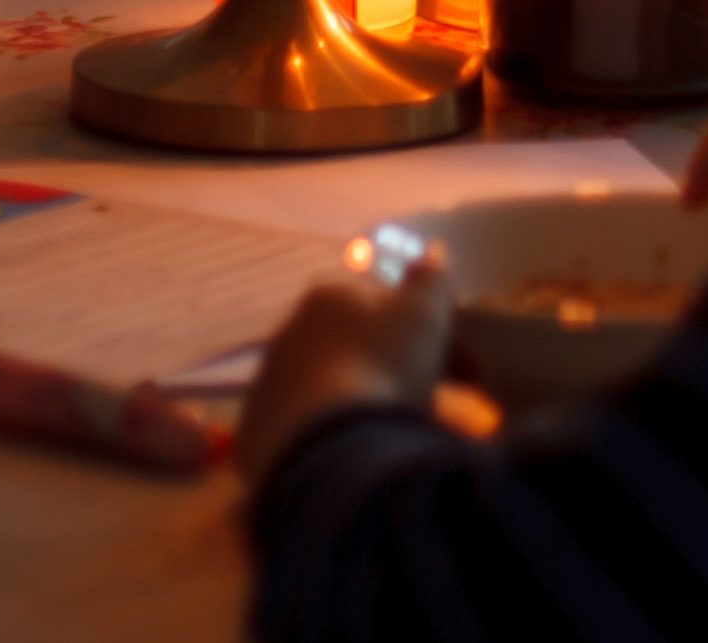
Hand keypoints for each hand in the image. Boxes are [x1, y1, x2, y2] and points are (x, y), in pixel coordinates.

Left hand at [234, 253, 450, 488]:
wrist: (331, 446)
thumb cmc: (383, 369)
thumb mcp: (423, 315)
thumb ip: (431, 279)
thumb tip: (433, 250)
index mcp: (327, 299)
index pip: (377, 307)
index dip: (417, 334)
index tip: (452, 367)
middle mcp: (288, 334)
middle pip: (346, 347)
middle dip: (380, 367)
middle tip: (420, 403)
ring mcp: (267, 384)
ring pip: (320, 388)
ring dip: (350, 402)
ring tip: (385, 435)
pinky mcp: (255, 432)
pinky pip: (298, 431)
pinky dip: (322, 438)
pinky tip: (349, 456)